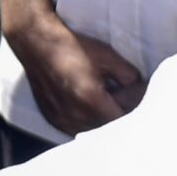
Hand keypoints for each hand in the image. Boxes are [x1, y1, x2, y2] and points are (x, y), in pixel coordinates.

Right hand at [14, 13, 146, 135]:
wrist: (35, 42)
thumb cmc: (72, 46)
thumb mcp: (108, 56)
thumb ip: (130, 77)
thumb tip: (141, 91)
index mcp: (91, 101)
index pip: (123, 122)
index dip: (135, 114)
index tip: (138, 103)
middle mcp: (75, 116)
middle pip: (108, 131)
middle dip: (119, 119)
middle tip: (125, 103)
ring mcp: (62, 120)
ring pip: (92, 133)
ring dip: (103, 124)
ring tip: (107, 105)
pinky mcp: (53, 120)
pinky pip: (77, 130)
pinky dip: (87, 124)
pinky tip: (90, 109)